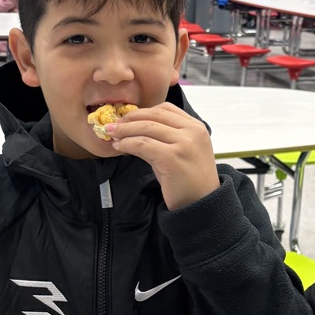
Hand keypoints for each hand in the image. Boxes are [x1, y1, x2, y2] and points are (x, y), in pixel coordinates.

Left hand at [105, 102, 219, 209]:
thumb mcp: (178, 151)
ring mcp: (184, 143)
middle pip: (153, 116)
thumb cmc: (188, 180)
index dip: (142, 112)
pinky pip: (142, 144)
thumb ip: (162, 137)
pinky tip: (119, 147)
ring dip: (124, 130)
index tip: (127, 118)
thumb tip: (131, 129)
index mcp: (196, 127)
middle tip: (113, 125)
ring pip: (146, 128)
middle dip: (129, 119)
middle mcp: (192, 131)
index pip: (165, 109)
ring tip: (113, 135)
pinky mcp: (172, 157)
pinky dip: (127, 143)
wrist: (201, 205)